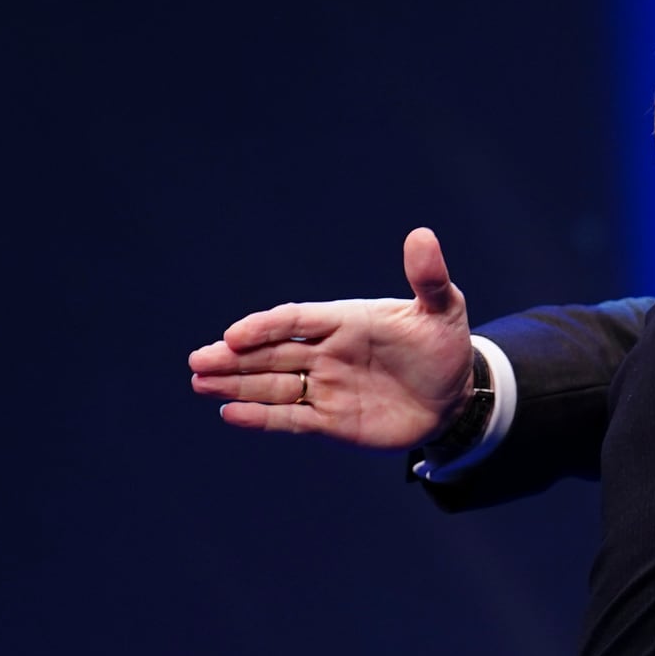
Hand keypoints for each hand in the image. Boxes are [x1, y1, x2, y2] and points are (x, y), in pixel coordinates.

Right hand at [187, 228, 472, 449]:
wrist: (456, 395)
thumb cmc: (444, 346)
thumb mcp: (444, 309)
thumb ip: (429, 278)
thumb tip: (422, 235)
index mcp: (345, 321)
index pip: (296, 320)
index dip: (266, 327)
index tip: (236, 335)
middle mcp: (327, 352)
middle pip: (272, 354)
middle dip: (235, 358)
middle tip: (198, 361)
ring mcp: (326, 386)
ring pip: (273, 385)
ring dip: (237, 384)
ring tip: (200, 381)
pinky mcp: (332, 420)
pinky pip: (291, 418)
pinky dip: (262, 417)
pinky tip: (230, 413)